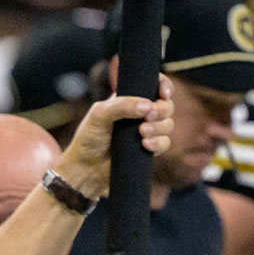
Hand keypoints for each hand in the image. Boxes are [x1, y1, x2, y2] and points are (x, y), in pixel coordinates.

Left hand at [55, 74, 173, 199]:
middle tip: (149, 115)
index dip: (163, 85)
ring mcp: (145, 132)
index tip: (164, 93)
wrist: (86, 170)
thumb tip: (148, 105)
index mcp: (128, 99)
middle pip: (166, 105)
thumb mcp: (99, 115)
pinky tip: (145, 145)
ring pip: (168, 124)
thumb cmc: (88, 139)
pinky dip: (159, 143)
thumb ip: (121, 106)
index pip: (153, 85)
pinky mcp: (148, 150)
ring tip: (142, 133)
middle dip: (162, 109)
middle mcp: (139, 114)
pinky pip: (165, 143)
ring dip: (159, 127)